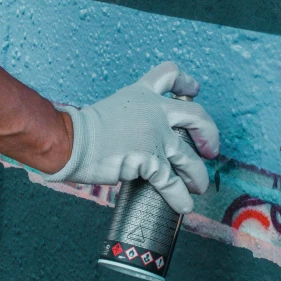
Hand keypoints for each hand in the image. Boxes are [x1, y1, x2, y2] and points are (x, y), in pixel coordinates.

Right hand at [43, 62, 219, 213]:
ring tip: (199, 185)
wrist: (70, 140)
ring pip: (189, 156)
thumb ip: (133, 117)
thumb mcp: (113, 109)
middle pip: (196, 115)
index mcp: (142, 94)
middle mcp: (154, 111)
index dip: (186, 83)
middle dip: (209, 134)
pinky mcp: (150, 160)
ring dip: (198, 174)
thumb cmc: (82, 129)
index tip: (195, 90)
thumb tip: (142, 137)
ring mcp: (154, 136)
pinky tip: (184, 205)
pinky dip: (180, 196)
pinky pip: (171, 182)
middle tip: (210, 149)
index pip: (170, 75)